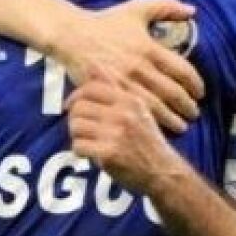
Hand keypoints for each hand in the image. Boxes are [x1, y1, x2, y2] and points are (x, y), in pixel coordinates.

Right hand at [52, 0, 203, 133]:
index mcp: (150, 48)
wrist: (72, 35)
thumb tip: (191, 10)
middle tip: (193, 112)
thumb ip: (166, 7)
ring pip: (156, 107)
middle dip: (187, 106)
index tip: (200, 92)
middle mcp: (140, 67)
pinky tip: (155, 125)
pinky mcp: (110, 94)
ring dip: (172, 119)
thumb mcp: (136, 9)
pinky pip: (134, 111)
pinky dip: (148, 121)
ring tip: (180, 125)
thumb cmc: (104, 22)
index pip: (183, 71)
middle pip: (173, 93)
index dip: (195, 85)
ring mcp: (125, 83)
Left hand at [66, 65, 182, 194]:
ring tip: (88, 141)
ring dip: (77, 136)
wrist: (163, 171)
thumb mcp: (137, 108)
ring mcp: (116, 133)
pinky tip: (91, 154)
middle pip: (79, 108)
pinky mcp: (110, 153)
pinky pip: (78, 146)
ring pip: (76, 126)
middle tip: (81, 129)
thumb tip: (92, 63)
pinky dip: (80, 151)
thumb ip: (113, 87)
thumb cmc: (146, 139)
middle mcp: (123, 114)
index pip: (90, 88)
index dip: (76, 97)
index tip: (72, 106)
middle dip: (75, 119)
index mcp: (129, 99)